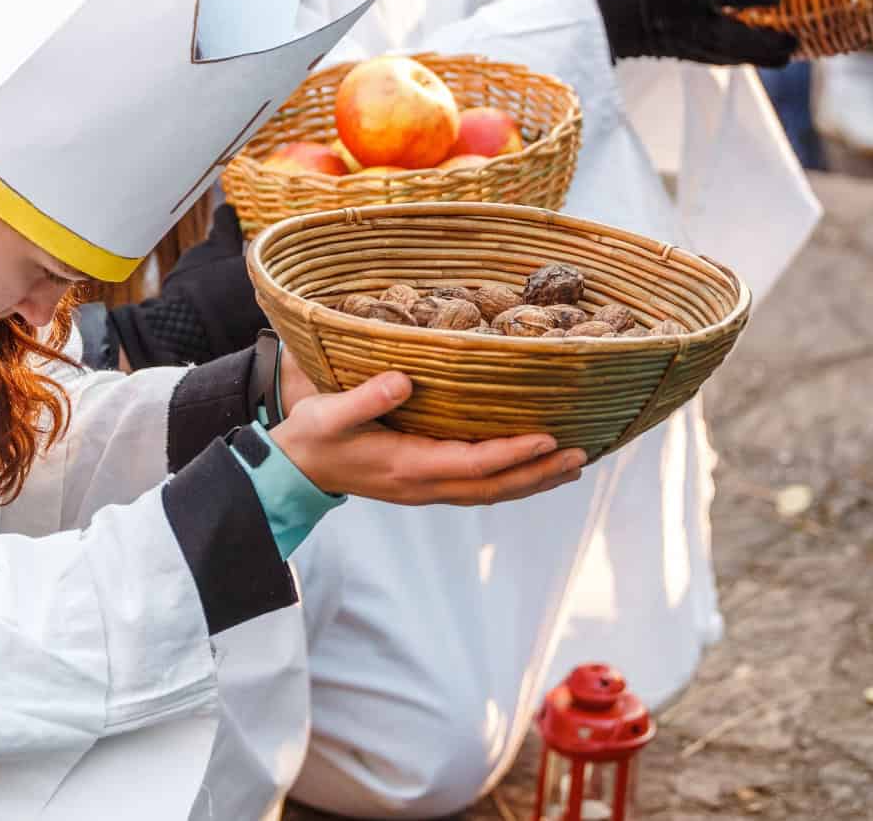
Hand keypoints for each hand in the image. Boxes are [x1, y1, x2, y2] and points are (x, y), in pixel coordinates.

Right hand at [273, 361, 586, 505]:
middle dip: (538, 473)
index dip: (512, 453)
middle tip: (580, 456)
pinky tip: (530, 469)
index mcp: (406, 466)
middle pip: (493, 487)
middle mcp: (423, 485)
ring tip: (571, 466)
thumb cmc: (312, 437)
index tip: (548, 438)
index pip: (472, 464)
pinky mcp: (423, 484)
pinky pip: (477, 488)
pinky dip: (510, 481)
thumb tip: (404, 380)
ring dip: (532, 481)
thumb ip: (365, 398)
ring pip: (489, 492)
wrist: (293, 471)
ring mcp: (425, 489)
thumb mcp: (328, 413)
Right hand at [581, 0, 796, 67]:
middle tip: (798, 38)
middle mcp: (687, 22)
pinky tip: (758, 59)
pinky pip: (717, 60)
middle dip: (771, 40)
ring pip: (732, 55)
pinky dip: (741, 60)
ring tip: (790, 53)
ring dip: (762, 56)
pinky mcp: (678, 53)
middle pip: (740, 37)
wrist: (584, 24)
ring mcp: (684, 42)